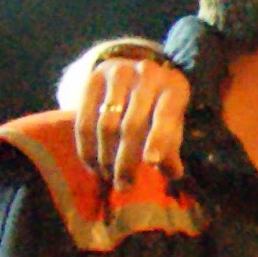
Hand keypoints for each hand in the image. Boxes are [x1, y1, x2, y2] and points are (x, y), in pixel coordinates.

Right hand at [61, 45, 189, 186]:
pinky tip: (92, 165)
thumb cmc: (159, 105)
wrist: (135, 70)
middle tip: (123, 185)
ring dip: (105, 157)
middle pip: (132, 125)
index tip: (150, 162)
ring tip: (108, 177)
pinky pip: (84, 119)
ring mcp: (118, 73)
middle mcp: (146, 75)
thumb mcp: (172, 121)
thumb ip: (171, 146)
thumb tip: (173, 173)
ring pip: (106, 124)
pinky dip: (87, 146)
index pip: (165, 117)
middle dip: (126, 161)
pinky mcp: (94, 77)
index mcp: (173, 88)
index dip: (158, 140)